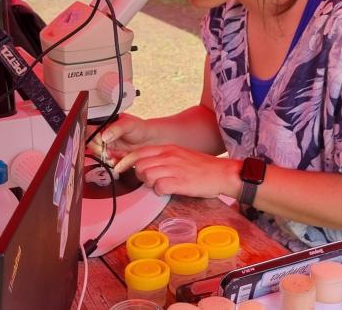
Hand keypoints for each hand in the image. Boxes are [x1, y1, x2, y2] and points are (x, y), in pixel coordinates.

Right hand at [87, 113, 158, 163]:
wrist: (149, 140)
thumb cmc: (140, 128)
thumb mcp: (128, 124)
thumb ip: (116, 129)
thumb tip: (105, 136)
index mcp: (105, 124)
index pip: (90, 131)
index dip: (93, 138)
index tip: (101, 142)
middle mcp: (104, 135)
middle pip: (91, 144)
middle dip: (98, 150)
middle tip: (107, 152)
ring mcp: (107, 145)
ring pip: (97, 153)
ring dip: (104, 157)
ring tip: (112, 157)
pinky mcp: (112, 154)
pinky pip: (105, 160)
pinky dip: (110, 162)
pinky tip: (116, 160)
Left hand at [113, 145, 240, 198]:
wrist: (222, 173)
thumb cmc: (202, 167)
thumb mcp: (181, 155)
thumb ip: (163, 158)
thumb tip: (144, 165)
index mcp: (168, 149)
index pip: (139, 152)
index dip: (125, 162)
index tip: (119, 169)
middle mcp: (169, 156)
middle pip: (140, 166)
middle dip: (140, 176)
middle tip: (151, 181)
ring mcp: (174, 169)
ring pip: (147, 176)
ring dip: (150, 184)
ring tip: (162, 185)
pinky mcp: (180, 182)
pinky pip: (158, 187)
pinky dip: (160, 191)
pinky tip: (168, 190)